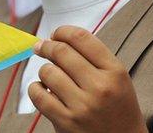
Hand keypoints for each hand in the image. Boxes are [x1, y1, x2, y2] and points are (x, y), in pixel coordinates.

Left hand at [28, 26, 147, 132]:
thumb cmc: (117, 108)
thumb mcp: (117, 79)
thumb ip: (93, 58)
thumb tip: (56, 39)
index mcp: (115, 72)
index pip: (82, 38)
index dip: (63, 31)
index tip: (55, 34)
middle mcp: (100, 87)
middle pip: (61, 51)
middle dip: (47, 46)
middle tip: (41, 47)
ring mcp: (82, 105)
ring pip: (48, 72)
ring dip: (44, 70)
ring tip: (50, 76)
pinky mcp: (66, 122)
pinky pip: (38, 95)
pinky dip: (35, 89)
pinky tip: (42, 89)